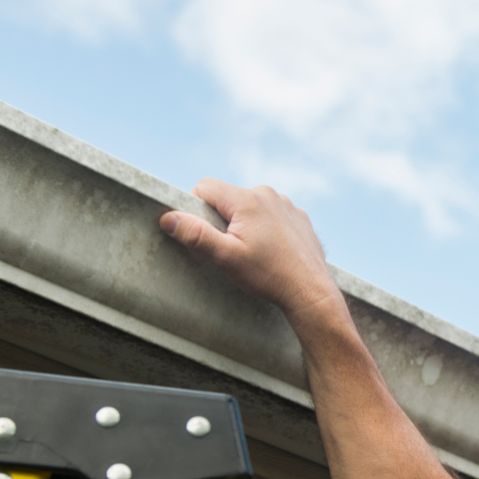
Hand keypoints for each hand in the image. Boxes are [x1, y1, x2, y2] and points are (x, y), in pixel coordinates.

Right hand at [160, 179, 343, 323]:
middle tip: (231, 248)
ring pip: (250, 206)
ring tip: (254, 252)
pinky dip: (266, 227)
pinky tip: (272, 251)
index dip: (196, 208)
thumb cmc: (268, 276)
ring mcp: (286, 204)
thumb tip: (168, 218)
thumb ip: (196, 235)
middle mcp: (268, 194)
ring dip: (245, 223)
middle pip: (228, 197)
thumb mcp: (226, 258)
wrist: (310, 291)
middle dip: (222, 218)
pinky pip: (271, 214)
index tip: (204, 233)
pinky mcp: (298, 216)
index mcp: (247, 200)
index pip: (205, 187)